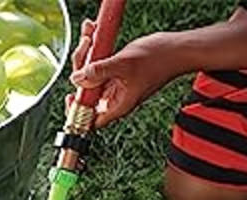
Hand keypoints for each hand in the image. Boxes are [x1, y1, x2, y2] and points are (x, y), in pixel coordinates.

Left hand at [67, 21, 181, 127]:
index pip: (90, 119)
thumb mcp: (124, 64)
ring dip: (86, 53)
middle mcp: (114, 98)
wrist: (177, 49)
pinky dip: (94, 49)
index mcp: (117, 106)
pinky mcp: (116, 72)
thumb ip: (99, 72)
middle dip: (80, 68)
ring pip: (90, 74)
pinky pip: (98, 63)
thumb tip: (77, 79)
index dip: (77, 111)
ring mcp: (115, 84)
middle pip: (86, 91)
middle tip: (85, 49)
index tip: (70, 97)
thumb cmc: (160, 60)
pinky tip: (93, 33)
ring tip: (90, 34)